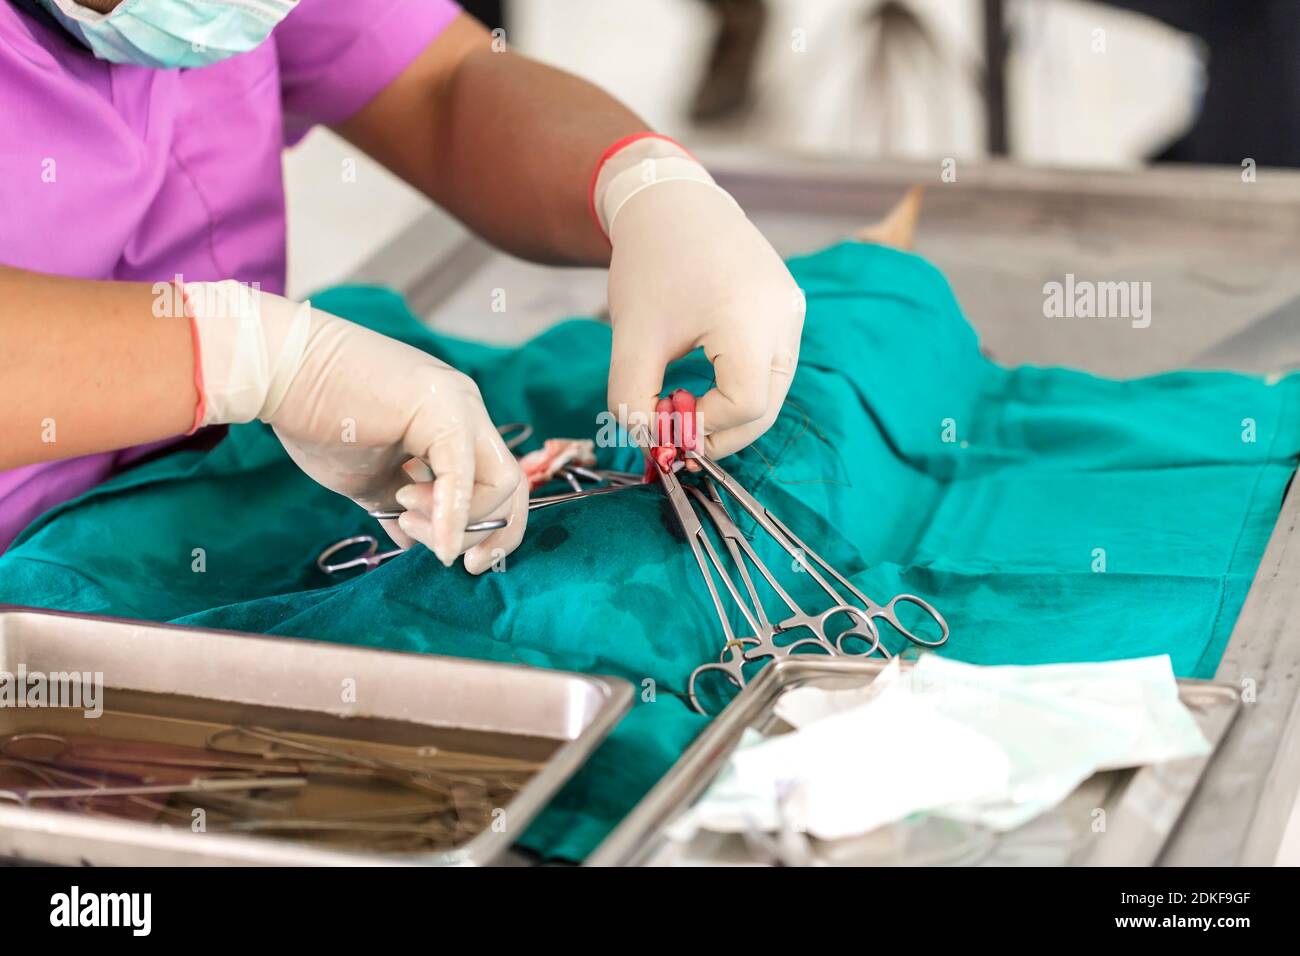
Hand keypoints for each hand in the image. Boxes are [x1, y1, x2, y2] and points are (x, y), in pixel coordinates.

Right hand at [186, 282, 525, 573]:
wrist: (277, 373)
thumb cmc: (313, 420)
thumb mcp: (369, 480)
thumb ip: (398, 508)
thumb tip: (414, 542)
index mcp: (453, 425)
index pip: (498, 484)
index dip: (487, 529)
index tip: (453, 558)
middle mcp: (467, 411)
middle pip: (513, 486)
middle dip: (491, 535)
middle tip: (450, 557)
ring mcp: (459, 405)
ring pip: (501, 483)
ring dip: (458, 522)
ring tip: (403, 511)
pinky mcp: (440, 409)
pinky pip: (465, 474)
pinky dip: (456, 518)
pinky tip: (440, 544)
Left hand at [597, 138, 803, 457]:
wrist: (671, 202)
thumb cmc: (650, 264)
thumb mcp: (631, 337)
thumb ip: (632, 397)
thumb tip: (648, 441)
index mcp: (750, 319)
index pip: (744, 406)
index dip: (704, 428)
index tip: (663, 420)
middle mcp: (784, 317)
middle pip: (766, 408)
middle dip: (720, 433)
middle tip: (676, 433)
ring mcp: (792, 312)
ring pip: (772, 391)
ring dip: (730, 412)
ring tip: (685, 402)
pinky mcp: (788, 309)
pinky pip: (773, 366)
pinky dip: (740, 385)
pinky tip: (704, 380)